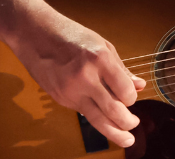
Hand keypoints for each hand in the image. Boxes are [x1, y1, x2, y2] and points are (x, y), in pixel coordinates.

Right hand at [8, 11, 146, 147]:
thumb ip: (121, 69)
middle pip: (113, 111)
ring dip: (115, 133)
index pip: (125, 92)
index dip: (132, 98)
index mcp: (100, 59)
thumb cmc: (70, 35)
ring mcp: (71, 90)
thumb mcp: (102, 45)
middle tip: (134, 124)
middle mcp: (86, 77)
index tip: (131, 97)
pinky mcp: (61, 99)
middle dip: (128, 123)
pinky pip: (84, 112)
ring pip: (97, 121)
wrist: (35, 35)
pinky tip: (102, 116)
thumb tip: (140, 85)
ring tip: (126, 139)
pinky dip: (95, 116)